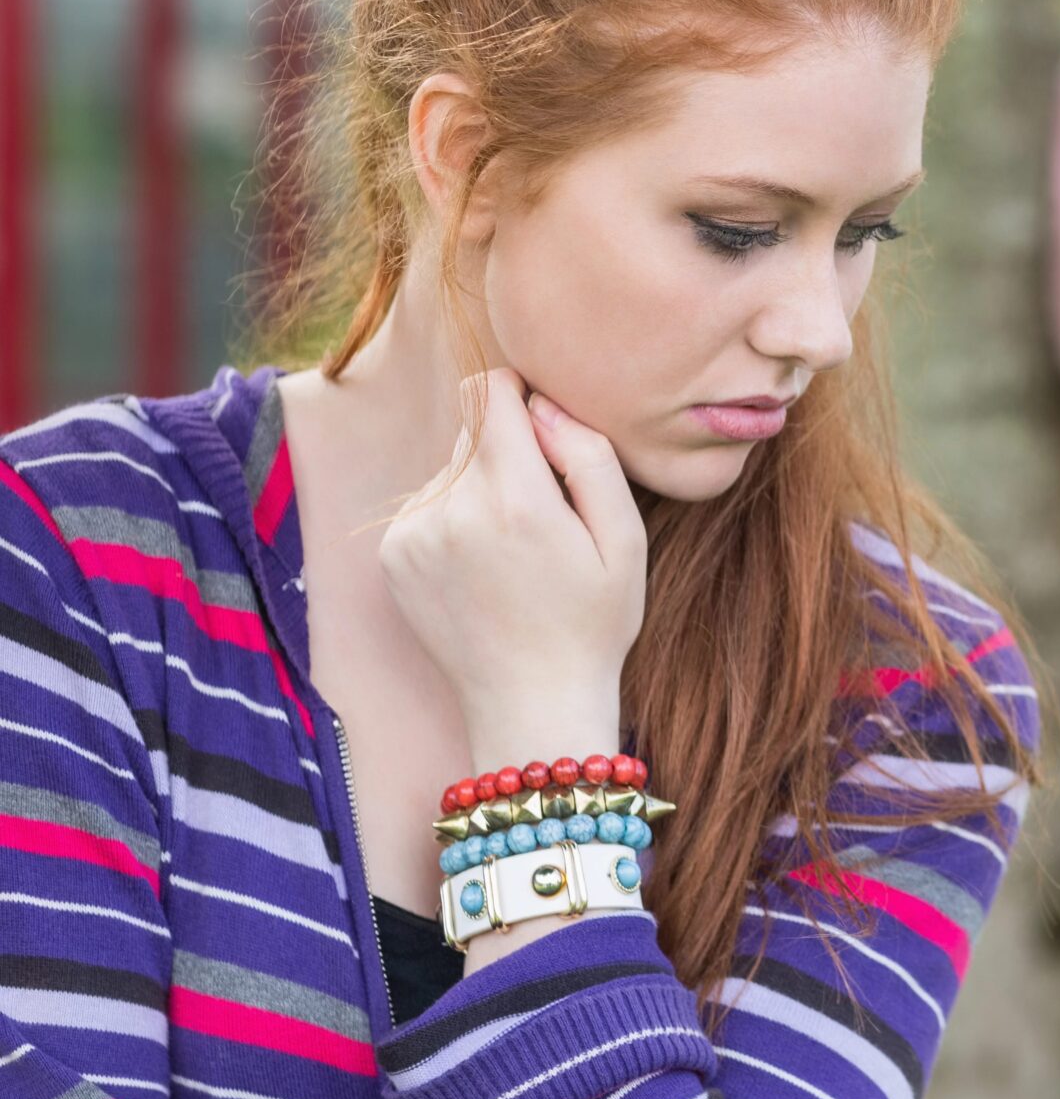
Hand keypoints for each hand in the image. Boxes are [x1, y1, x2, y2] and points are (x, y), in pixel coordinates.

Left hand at [379, 370, 647, 771]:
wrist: (531, 705)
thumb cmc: (592, 624)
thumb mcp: (625, 540)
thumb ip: (590, 456)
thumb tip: (542, 404)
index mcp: (516, 501)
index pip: (490, 392)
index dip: (521, 395)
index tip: (546, 423)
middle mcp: (453, 511)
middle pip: (473, 430)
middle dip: (510, 450)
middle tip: (545, 511)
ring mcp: (414, 534)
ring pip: (451, 469)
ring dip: (482, 488)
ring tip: (514, 550)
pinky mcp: (394, 556)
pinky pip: (427, 504)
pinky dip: (454, 519)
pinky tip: (483, 568)